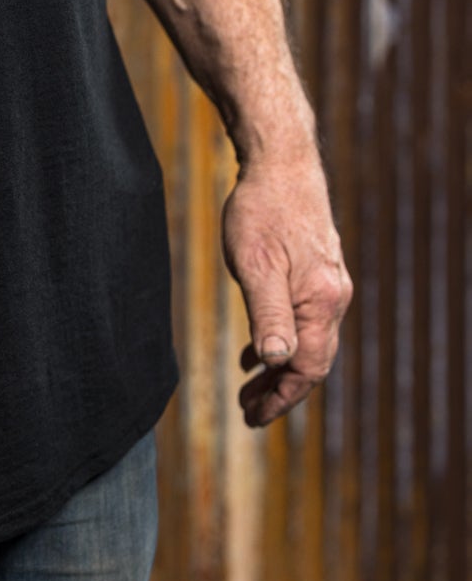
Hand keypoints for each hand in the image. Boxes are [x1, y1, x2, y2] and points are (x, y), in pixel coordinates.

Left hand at [220, 149, 353, 428]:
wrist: (282, 162)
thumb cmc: (262, 211)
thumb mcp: (255, 265)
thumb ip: (268, 314)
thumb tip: (278, 362)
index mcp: (321, 303)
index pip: (306, 369)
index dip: (281, 398)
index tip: (253, 418)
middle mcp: (333, 298)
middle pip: (311, 361)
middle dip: (280, 391)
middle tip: (247, 412)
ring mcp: (328, 284)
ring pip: (307, 341)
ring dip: (280, 369)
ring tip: (249, 387)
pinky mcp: (316, 271)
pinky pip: (302, 319)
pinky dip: (281, 340)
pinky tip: (258, 349)